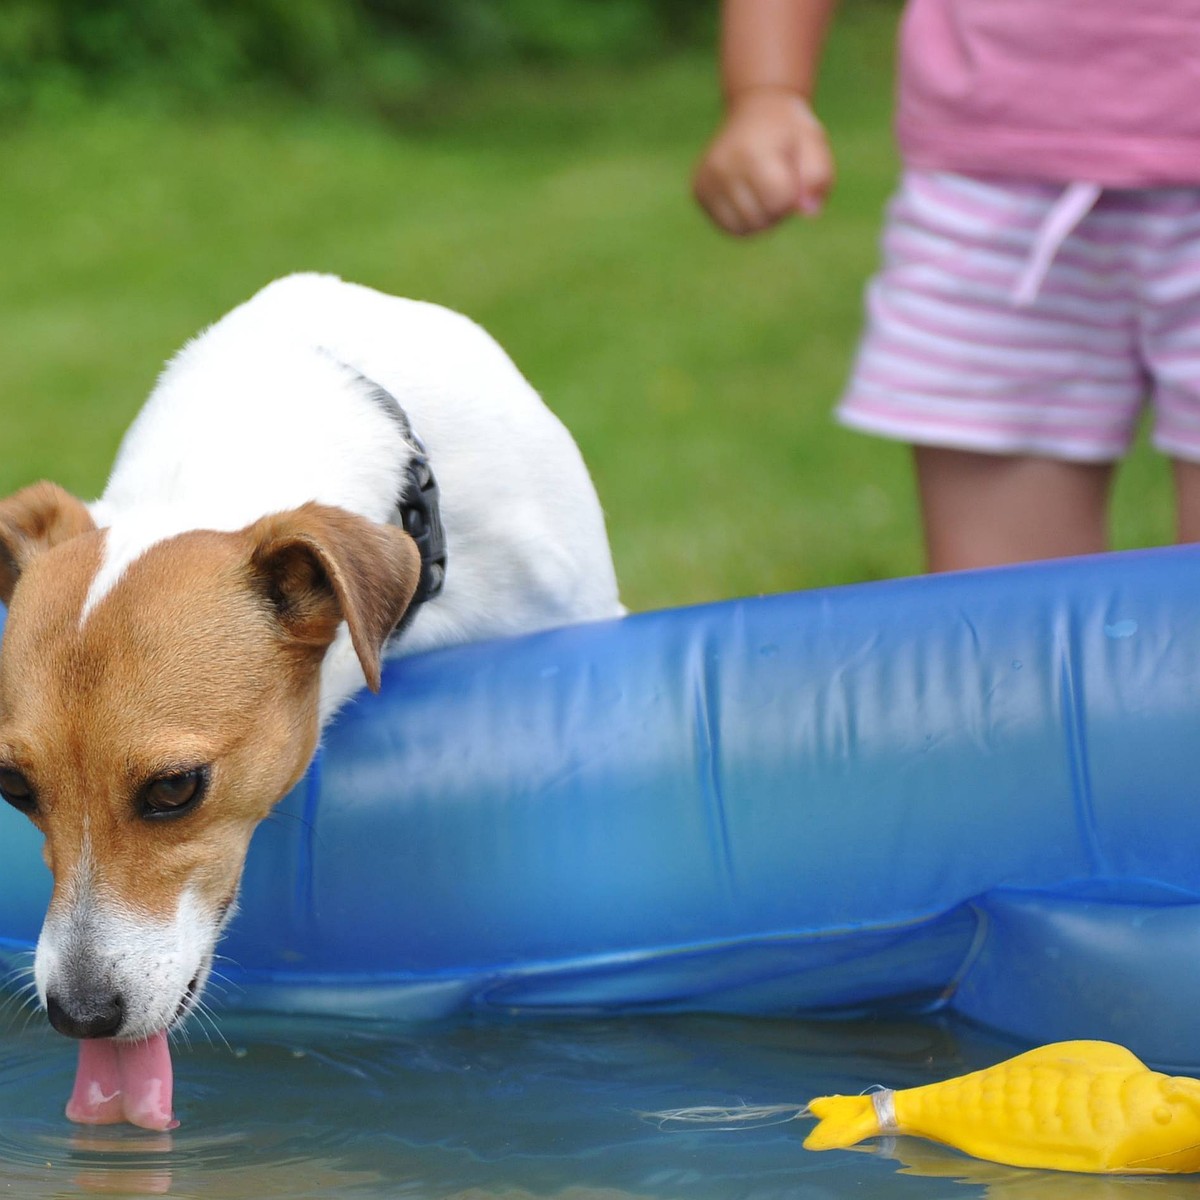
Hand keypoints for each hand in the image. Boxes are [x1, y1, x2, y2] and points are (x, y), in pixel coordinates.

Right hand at [692, 90, 833, 235]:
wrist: (755, 108)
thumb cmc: (789, 130)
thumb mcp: (814, 143)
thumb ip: (818, 177)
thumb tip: (808, 212)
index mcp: (751, 153)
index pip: (779, 203)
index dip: (794, 198)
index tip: (793, 177)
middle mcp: (723, 167)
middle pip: (761, 220)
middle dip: (778, 211)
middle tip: (779, 182)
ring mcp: (707, 180)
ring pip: (743, 229)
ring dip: (762, 219)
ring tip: (765, 191)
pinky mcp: (698, 190)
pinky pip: (728, 226)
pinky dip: (744, 220)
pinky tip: (749, 196)